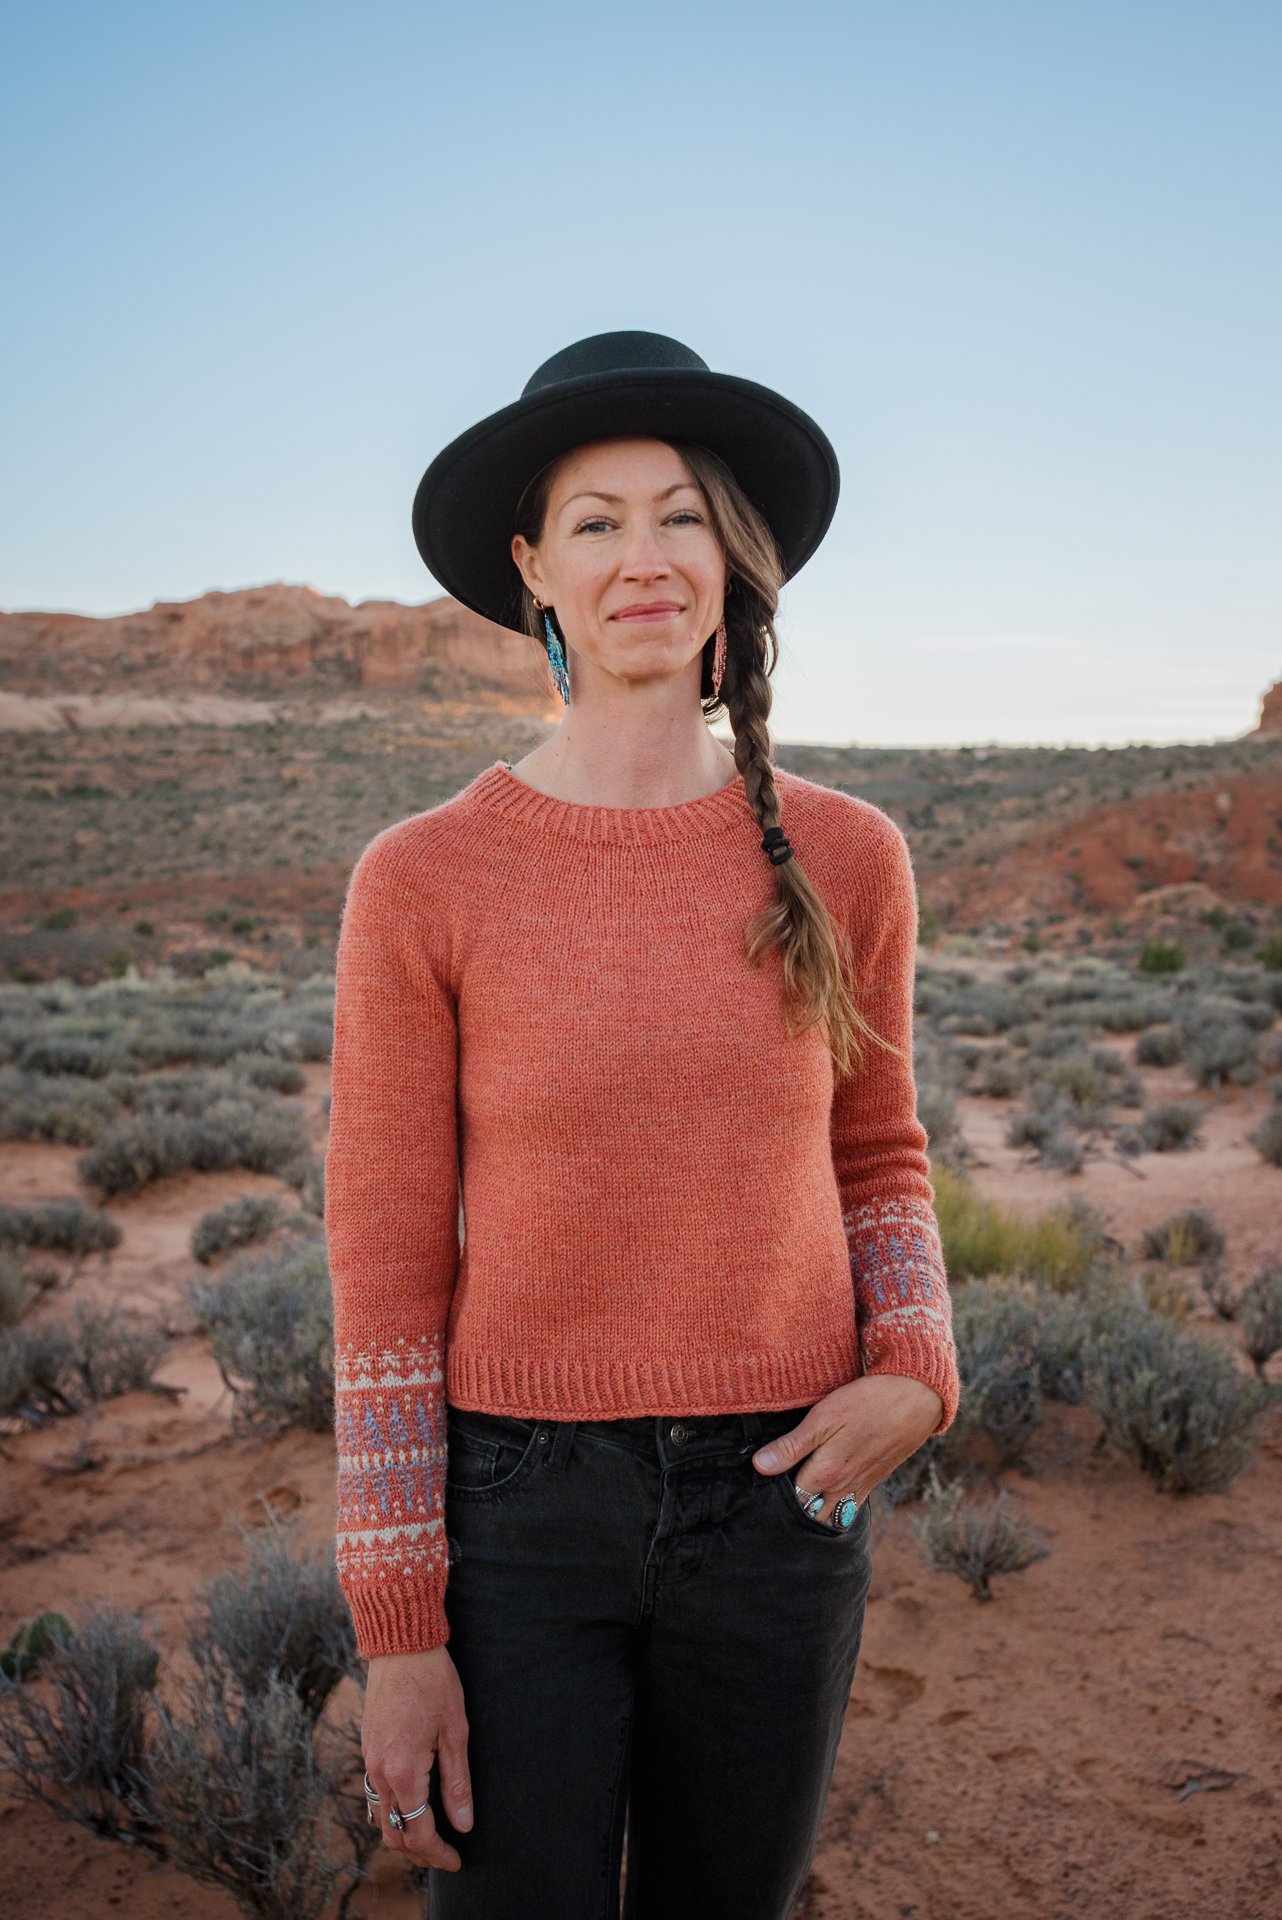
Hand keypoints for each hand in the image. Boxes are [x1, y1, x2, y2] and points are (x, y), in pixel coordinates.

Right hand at [363, 1646, 472, 1870]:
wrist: (401, 1644)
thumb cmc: (434, 1682)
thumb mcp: (456, 1731)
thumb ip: (457, 1782)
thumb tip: (464, 1824)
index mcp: (404, 1772)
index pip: (418, 1832)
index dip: (438, 1853)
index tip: (457, 1860)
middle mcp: (379, 1772)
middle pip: (392, 1834)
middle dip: (418, 1851)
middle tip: (445, 1854)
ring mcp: (368, 1760)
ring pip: (378, 1818)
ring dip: (401, 1834)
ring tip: (430, 1835)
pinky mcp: (367, 1747)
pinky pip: (373, 1794)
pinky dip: (389, 1812)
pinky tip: (410, 1805)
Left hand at [751, 1374, 943, 1520]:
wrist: (915, 1398)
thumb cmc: (866, 1402)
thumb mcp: (822, 1418)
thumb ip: (791, 1446)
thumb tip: (760, 1466)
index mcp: (826, 1474)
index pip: (791, 1499)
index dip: (776, 1492)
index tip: (764, 1481)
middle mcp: (843, 1489)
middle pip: (811, 1515)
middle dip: (795, 1510)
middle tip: (779, 1491)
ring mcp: (861, 1488)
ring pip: (832, 1516)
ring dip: (815, 1512)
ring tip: (800, 1494)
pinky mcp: (874, 1481)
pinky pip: (850, 1507)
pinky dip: (836, 1508)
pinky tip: (827, 1492)